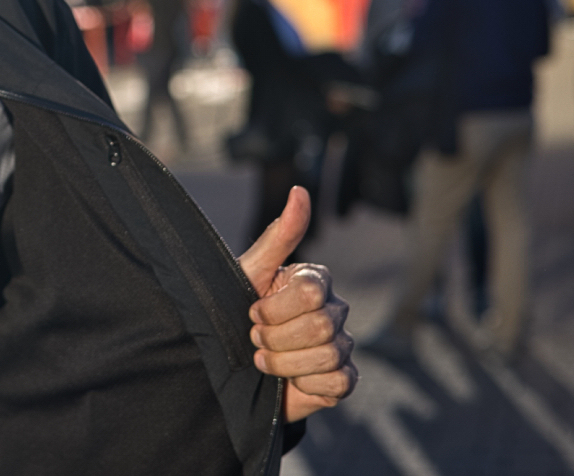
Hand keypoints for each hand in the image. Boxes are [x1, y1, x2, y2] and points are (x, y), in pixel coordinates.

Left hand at [237, 188, 358, 421]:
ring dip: (284, 364)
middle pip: (320, 326)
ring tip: (264, 360)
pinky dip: (307, 384)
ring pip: (328, 355)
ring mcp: (342, 345)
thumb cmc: (236, 311)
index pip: (311, 292)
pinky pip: (338, 381)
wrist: (230, 365)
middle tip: (255, 338)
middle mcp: (334, 310)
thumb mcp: (250, 272)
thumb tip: (299, 190)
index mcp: (315, 281)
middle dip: (275, 338)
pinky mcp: (343, 378)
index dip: (275, 308)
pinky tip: (290, 380)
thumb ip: (278, 235)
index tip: (252, 312)